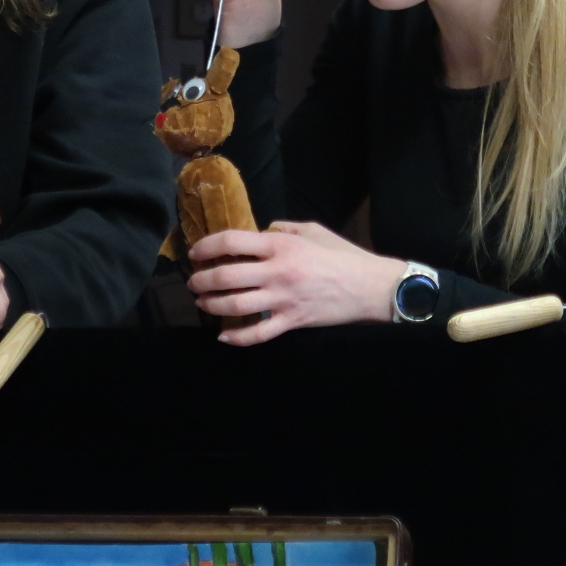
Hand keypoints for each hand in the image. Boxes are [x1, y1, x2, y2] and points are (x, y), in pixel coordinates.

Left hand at [186, 221, 404, 345]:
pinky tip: (223, 337)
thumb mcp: (313, 230)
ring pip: (235, 306)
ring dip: (213, 305)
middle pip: (226, 276)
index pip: (232, 242)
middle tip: (195, 282)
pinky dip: (237, 338)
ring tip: (203, 303)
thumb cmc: (343, 255)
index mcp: (281, 245)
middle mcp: (277, 272)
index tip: (196, 253)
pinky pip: (257, 334)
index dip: (207, 246)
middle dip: (202, 280)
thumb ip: (284, 227)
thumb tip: (261, 230)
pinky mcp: (291, 322)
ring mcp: (283, 300)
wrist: (370, 287)